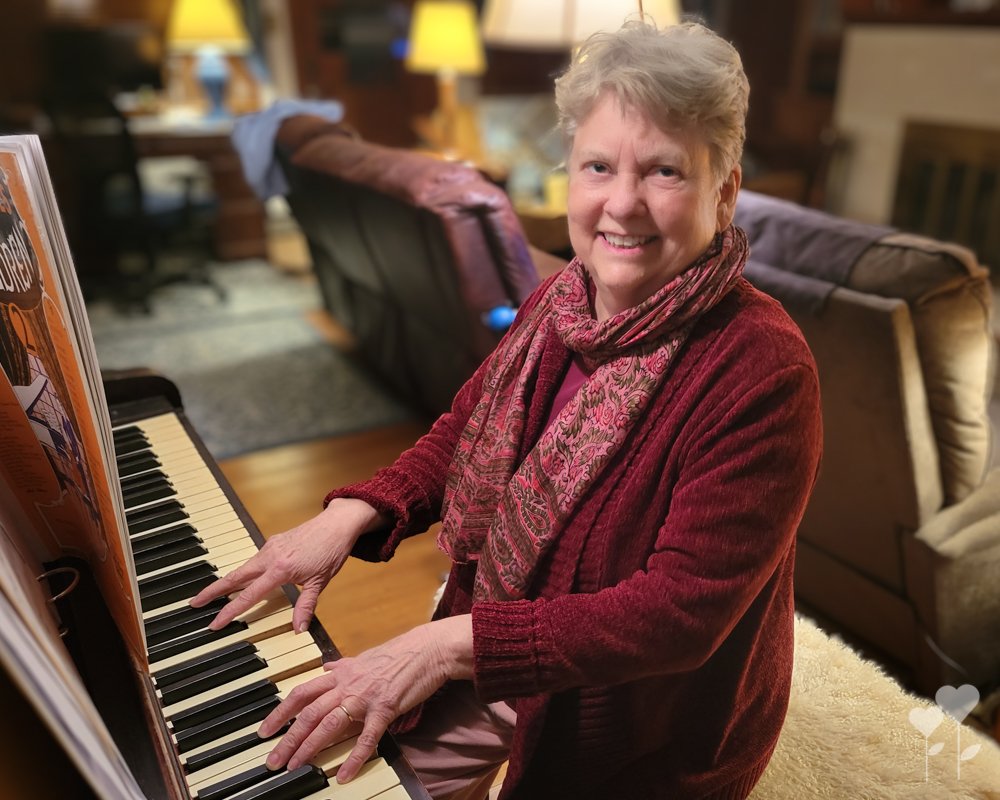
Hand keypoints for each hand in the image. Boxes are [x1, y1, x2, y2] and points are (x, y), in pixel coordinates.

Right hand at [189, 498, 384, 632]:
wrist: (338, 523)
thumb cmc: (332, 551)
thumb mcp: (321, 582)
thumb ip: (306, 606)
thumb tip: (298, 629)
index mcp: (280, 569)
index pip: (249, 595)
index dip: (230, 611)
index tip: (215, 622)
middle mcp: (270, 556)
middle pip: (235, 576)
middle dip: (213, 591)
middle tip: (194, 603)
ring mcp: (270, 547)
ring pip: (244, 567)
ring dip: (228, 581)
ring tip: (213, 595)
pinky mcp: (274, 542)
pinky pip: (255, 559)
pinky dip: (245, 571)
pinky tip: (244, 579)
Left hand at [259, 615, 473, 782]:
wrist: (428, 649)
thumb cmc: (399, 654)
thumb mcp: (364, 658)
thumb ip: (342, 667)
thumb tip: (326, 669)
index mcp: (341, 674)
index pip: (302, 693)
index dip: (280, 712)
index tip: (265, 731)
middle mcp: (348, 685)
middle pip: (309, 712)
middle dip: (288, 738)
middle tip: (272, 761)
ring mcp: (366, 697)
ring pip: (330, 723)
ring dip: (309, 747)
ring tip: (295, 767)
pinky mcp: (386, 708)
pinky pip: (366, 737)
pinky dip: (354, 757)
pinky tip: (343, 775)